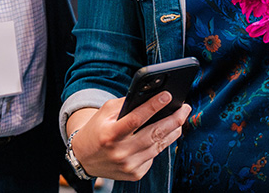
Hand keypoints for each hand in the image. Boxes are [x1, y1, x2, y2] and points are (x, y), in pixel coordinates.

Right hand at [68, 93, 190, 180]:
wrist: (84, 158)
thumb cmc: (97, 130)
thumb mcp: (104, 113)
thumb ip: (126, 104)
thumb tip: (151, 96)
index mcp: (110, 134)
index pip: (135, 119)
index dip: (153, 106)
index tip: (167, 95)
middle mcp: (120, 152)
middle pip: (154, 133)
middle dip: (173, 119)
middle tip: (184, 108)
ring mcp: (129, 165)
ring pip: (159, 146)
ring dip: (173, 131)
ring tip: (180, 119)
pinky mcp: (135, 173)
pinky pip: (154, 156)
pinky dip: (160, 144)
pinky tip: (164, 135)